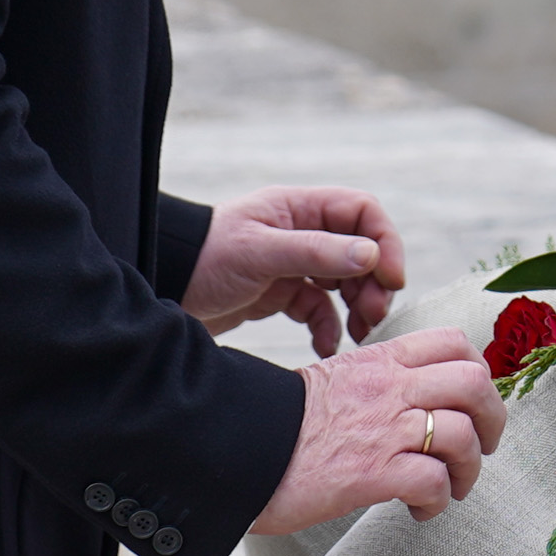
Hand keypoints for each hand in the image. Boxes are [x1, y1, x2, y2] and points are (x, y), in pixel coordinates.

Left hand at [180, 186, 405, 355]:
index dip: (385, 243)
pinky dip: (328, 328)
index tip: (391, 280)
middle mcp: (301, 232)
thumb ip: (315, 253)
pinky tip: (325, 347)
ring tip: (359, 334)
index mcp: (299, 209)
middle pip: (360, 252)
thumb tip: (371, 255)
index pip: (362, 214)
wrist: (164, 286)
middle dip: (374, 284)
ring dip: (358, 308)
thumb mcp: (260, 253)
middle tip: (374, 316)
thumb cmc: (206, 259)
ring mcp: (292, 265)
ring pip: (344, 284)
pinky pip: (319, 310)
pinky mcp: (281, 294)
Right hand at [250, 330, 506, 532]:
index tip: (470, 404)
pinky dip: (439, 501)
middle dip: (492, 420)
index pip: (453, 343)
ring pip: (463, 435)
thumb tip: (416, 401)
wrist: (237, 448)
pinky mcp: (372, 473)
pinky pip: (435, 482)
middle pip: (474, 383)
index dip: (477, 372)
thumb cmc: (283, 425)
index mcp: (379, 360)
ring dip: (469, 469)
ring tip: (451, 488)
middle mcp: (388, 388)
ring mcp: (383, 429)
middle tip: (481, 448)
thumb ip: (378, 381)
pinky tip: (420, 510)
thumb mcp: (336, 380)